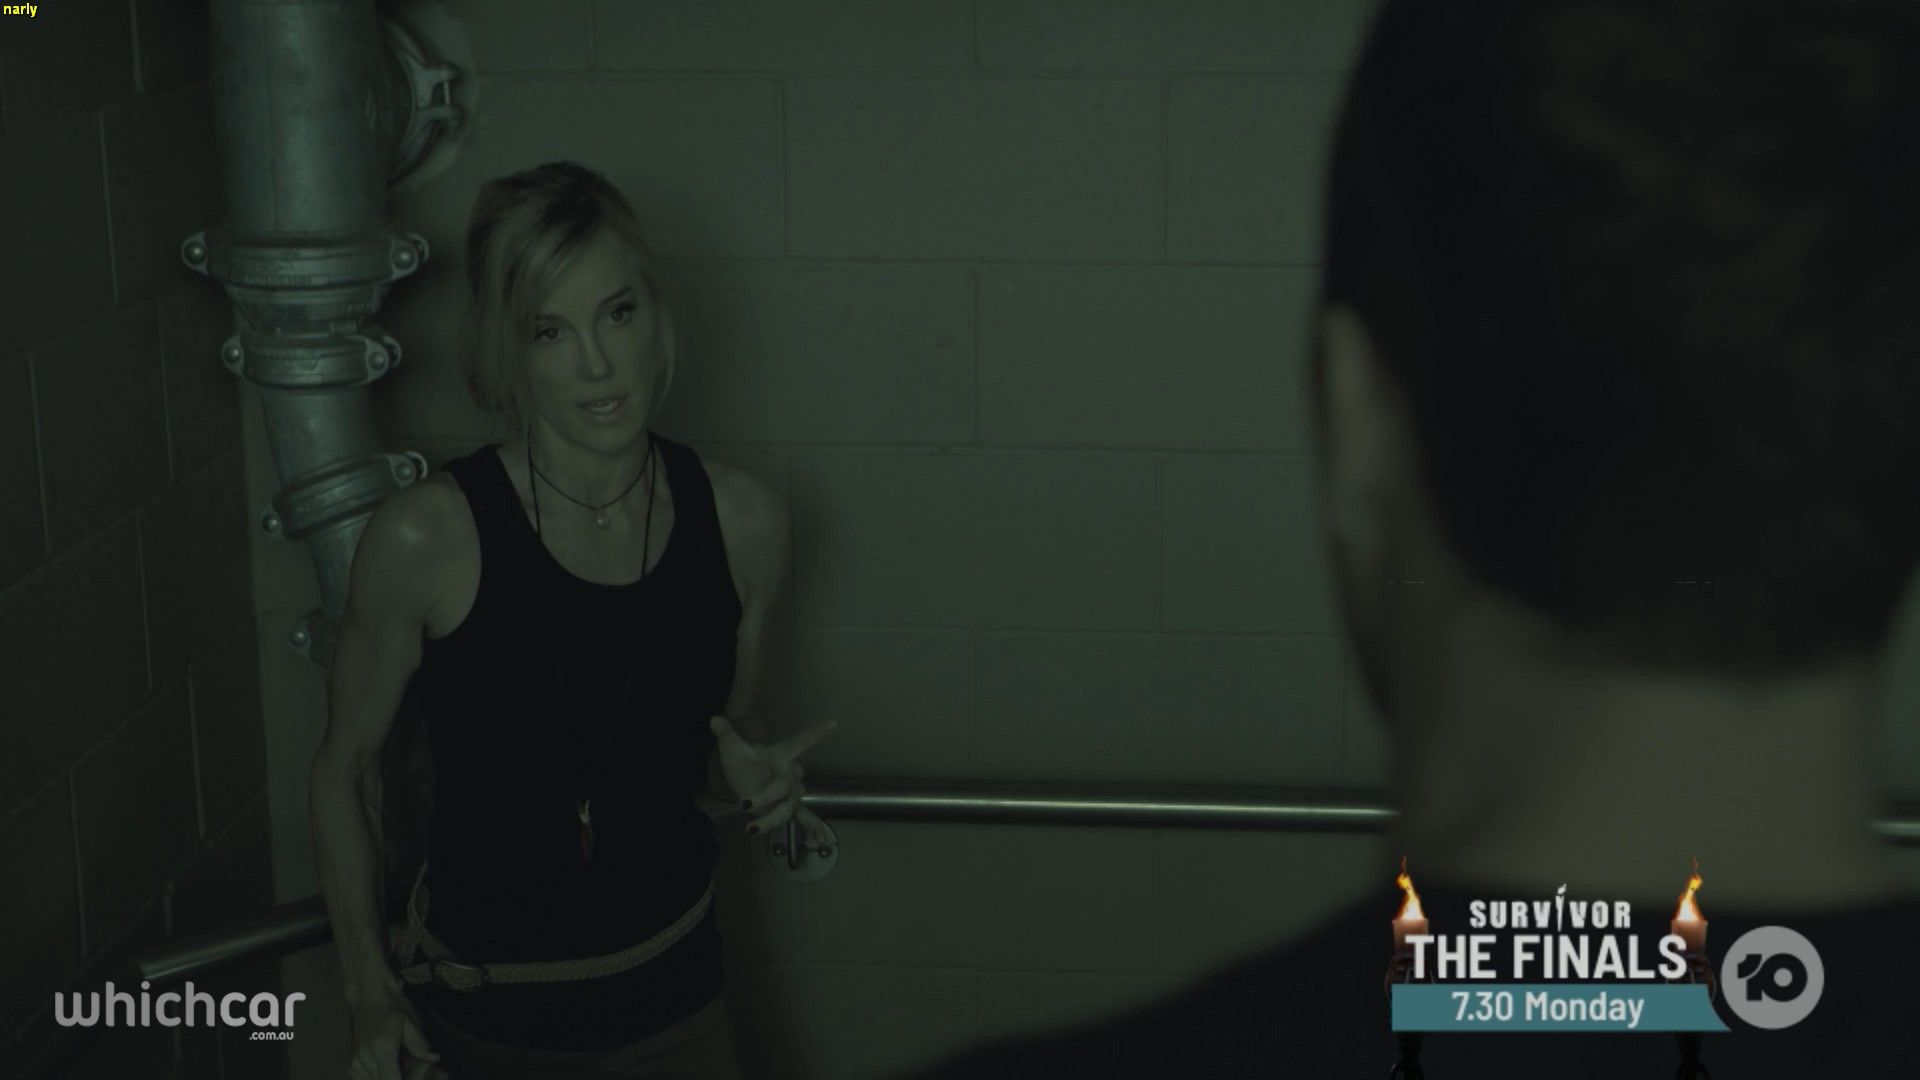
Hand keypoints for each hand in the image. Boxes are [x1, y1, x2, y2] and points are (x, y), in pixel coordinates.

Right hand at [346, 990, 439, 1079]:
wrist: (369, 998)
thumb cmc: (392, 1007)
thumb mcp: (410, 1022)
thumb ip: (419, 1045)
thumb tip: (434, 1059)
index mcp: (382, 1049)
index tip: (416, 1076)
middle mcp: (365, 1059)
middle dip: (402, 1079)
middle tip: (412, 1070)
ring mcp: (355, 1063)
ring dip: (389, 1078)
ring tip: (401, 1066)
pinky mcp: (350, 1066)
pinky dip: (378, 1078)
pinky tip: (388, 1068)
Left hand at [709, 715, 834, 845]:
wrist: (744, 780)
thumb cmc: (744, 762)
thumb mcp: (733, 748)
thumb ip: (726, 734)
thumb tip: (713, 719)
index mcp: (781, 755)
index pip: (801, 742)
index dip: (816, 734)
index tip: (833, 724)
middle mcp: (789, 774)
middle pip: (784, 784)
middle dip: (765, 794)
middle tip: (743, 804)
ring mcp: (790, 794)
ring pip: (788, 806)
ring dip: (770, 818)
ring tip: (752, 829)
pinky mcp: (789, 809)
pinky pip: (803, 818)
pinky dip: (813, 827)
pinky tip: (822, 841)